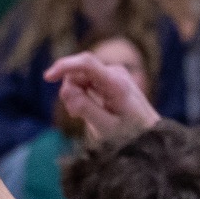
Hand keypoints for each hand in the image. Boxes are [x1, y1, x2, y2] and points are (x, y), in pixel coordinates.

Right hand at [44, 51, 160, 138]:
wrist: (151, 135)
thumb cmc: (131, 135)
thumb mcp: (106, 127)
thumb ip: (85, 108)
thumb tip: (67, 90)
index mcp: (116, 84)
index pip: (86, 63)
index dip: (64, 66)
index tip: (47, 78)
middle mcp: (115, 73)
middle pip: (78, 72)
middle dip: (70, 91)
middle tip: (76, 115)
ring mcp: (113, 74)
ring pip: (79, 77)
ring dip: (76, 95)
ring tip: (84, 115)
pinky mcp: (110, 78)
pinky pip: (85, 81)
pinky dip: (82, 95)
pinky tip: (90, 110)